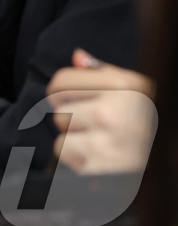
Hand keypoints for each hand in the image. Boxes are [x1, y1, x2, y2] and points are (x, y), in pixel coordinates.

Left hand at [47, 49, 155, 175]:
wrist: (169, 160)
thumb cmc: (149, 122)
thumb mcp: (137, 91)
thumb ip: (105, 73)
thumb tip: (77, 56)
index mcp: (123, 87)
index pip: (61, 80)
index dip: (62, 89)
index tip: (75, 98)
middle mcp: (113, 113)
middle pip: (59, 108)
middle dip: (72, 116)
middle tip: (98, 125)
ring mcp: (106, 143)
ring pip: (61, 135)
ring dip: (75, 140)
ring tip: (102, 142)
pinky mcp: (100, 169)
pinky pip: (65, 156)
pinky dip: (77, 159)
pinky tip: (101, 159)